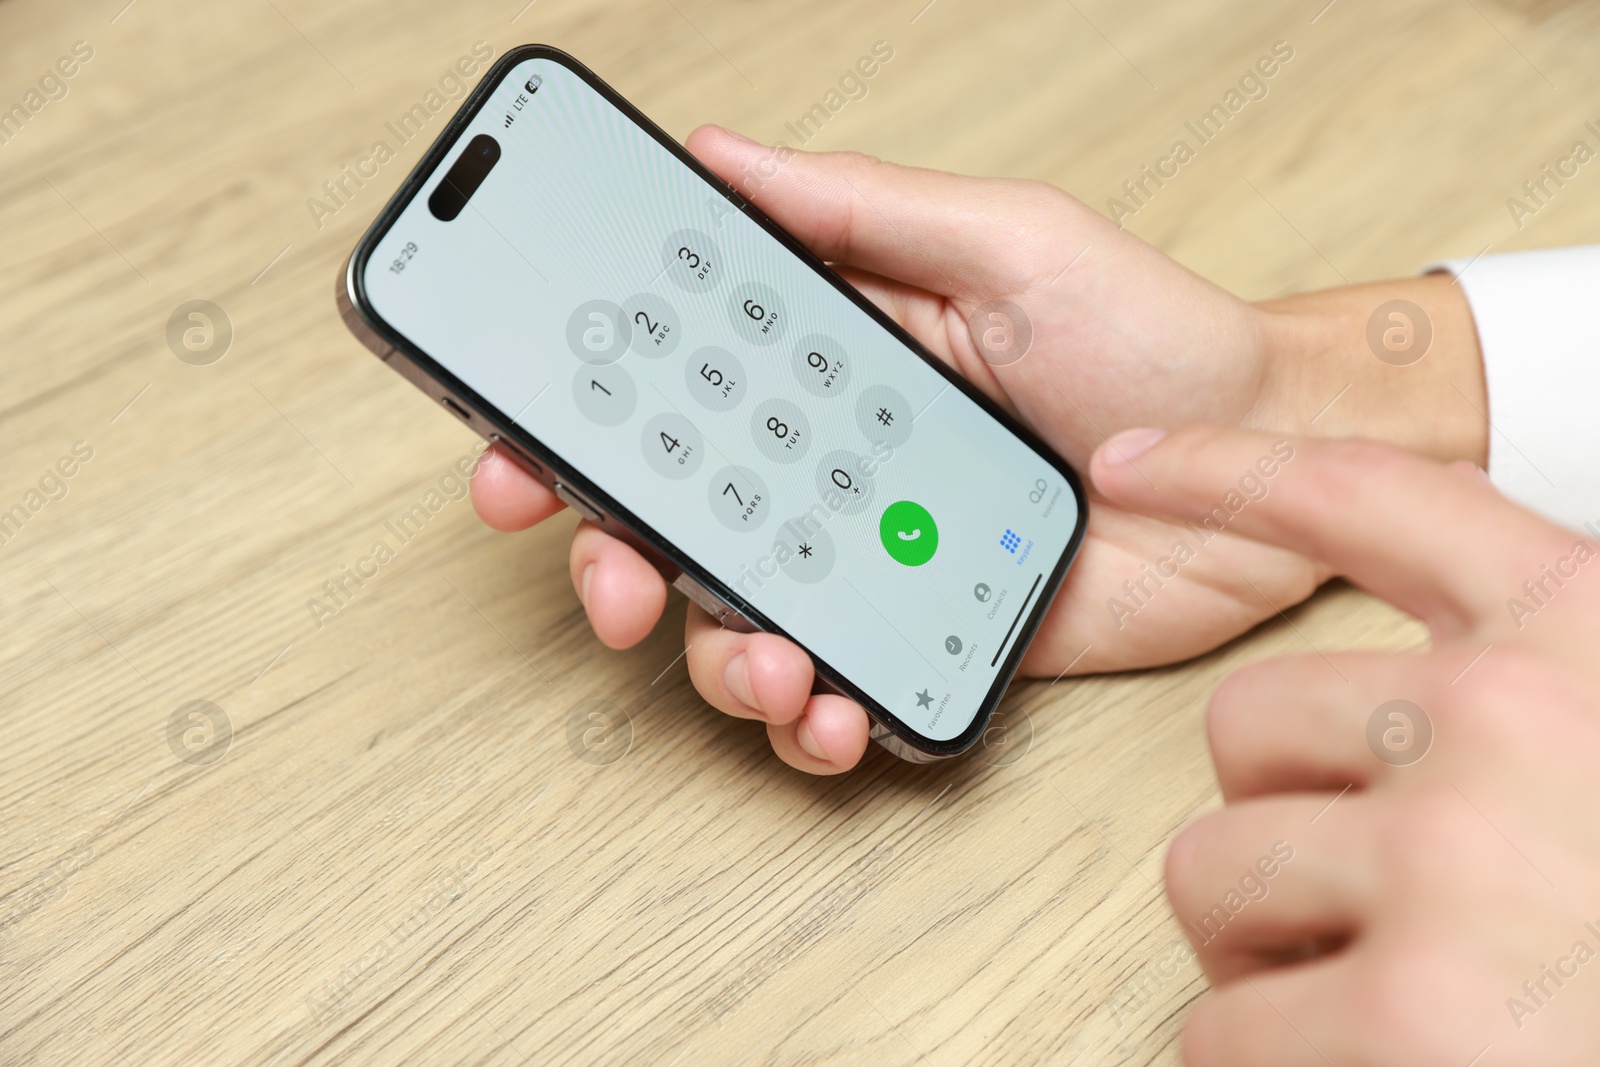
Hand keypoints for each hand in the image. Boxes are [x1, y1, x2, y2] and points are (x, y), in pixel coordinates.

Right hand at [475, 124, 1486, 772]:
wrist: (1262, 455)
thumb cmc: (1150, 335)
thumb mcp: (1006, 240)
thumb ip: (861, 209)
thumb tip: (720, 158)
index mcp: (830, 365)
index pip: (671, 393)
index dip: (572, 423)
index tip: (512, 453)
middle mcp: (830, 466)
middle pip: (675, 524)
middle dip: (615, 564)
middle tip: (615, 584)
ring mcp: (872, 560)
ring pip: (736, 623)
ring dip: (716, 657)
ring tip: (769, 661)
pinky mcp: (924, 637)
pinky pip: (832, 689)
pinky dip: (809, 716)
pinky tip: (829, 709)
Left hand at [1090, 425, 1599, 1065]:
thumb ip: (1528, 696)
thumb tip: (1383, 682)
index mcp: (1585, 635)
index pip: (1369, 500)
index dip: (1226, 473)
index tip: (1126, 467)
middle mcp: (1512, 722)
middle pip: (1242, 722)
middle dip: (1274, 815)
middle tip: (1369, 891)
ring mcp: (1455, 861)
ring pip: (1210, 867)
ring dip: (1263, 942)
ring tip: (1385, 987)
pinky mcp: (1409, 1017)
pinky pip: (1220, 1025)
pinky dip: (1269, 1059)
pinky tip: (1371, 1063)